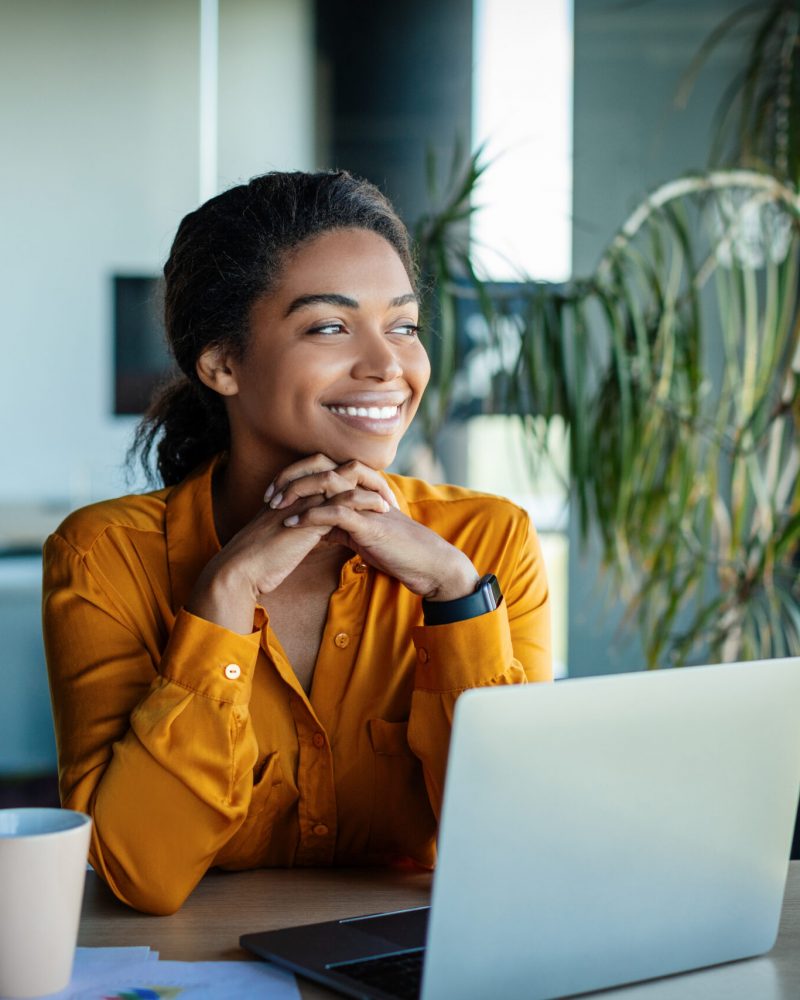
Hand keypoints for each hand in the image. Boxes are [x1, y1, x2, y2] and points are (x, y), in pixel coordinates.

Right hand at [187, 474, 387, 633]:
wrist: (239, 571)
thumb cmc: (258, 561)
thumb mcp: (282, 539)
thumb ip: (298, 528)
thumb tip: (317, 531)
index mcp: (289, 494)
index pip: (323, 473)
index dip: (347, 480)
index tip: (369, 493)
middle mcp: (296, 493)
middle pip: (335, 469)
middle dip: (363, 477)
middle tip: (385, 490)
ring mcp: (302, 503)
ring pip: (342, 482)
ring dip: (368, 488)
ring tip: (388, 501)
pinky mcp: (308, 520)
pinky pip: (343, 504)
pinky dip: (364, 505)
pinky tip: (381, 512)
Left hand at [267, 455, 477, 599]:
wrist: (426, 563)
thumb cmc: (396, 550)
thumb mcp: (361, 535)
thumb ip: (339, 527)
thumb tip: (314, 530)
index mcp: (359, 489)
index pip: (322, 468)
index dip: (295, 476)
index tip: (272, 493)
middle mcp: (362, 489)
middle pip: (320, 466)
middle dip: (291, 477)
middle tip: (268, 495)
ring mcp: (366, 503)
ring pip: (326, 482)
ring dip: (297, 492)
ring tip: (275, 506)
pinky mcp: (370, 523)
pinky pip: (335, 512)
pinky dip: (311, 516)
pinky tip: (293, 524)